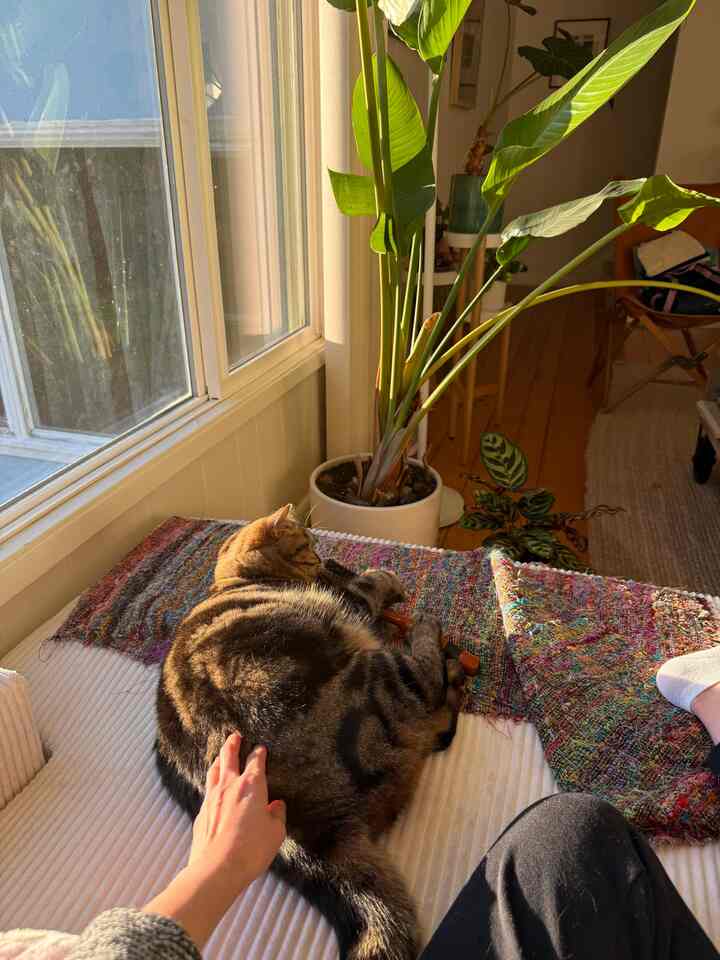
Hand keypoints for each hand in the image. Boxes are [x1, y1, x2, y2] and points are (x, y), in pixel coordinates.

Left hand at [189, 732, 285, 891]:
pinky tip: (213, 789)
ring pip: (214, 771)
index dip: (259, 753)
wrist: (217, 869)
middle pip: (228, 757)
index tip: (261, 748)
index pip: (255, 762)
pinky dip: (212, 784)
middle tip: (235, 736)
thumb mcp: (276, 833)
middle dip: (233, 744)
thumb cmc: (251, 850)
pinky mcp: (201, 814)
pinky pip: (207, 791)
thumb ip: (277, 815)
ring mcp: (212, 799)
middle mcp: (230, 786)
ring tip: (220, 755)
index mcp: (251, 786)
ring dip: (218, 759)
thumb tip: (277, 806)